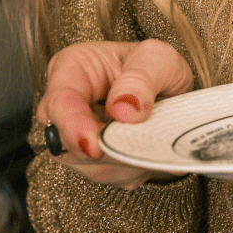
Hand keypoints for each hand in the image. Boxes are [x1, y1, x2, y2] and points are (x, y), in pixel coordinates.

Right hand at [36, 39, 194, 189]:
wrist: (173, 92)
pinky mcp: (92, 162)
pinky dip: (132, 167)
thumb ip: (141, 78)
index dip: (73, 126)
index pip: (60, 102)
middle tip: (139, 142)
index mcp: (73, 69)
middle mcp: (67, 105)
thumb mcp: (158, 58)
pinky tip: (148, 149)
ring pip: (88, 164)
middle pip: (67, 141)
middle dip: (105, 147)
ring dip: (123, 159)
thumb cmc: (158, 68)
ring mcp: (75, 137)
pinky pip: (107, 174)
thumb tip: (123, 110)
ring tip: (151, 136)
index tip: (95, 146)